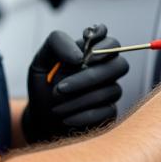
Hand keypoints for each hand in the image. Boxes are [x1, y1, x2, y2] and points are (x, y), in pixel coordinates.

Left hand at [22, 24, 129, 143]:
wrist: (41, 115)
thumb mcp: (42, 59)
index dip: (104, 46)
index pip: (112, 43)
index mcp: (93, 53)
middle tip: (61, 87)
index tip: (84, 55)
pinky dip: (83, 116)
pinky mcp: (110, 112)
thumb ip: (58, 44)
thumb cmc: (44, 84)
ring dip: (79, 100)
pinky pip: (108, 112)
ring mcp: (110, 91)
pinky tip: (66, 118)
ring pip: (111, 91)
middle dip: (90, 77)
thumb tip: (80, 57)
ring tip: (56, 107)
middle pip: (120, 66)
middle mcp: (106, 70)